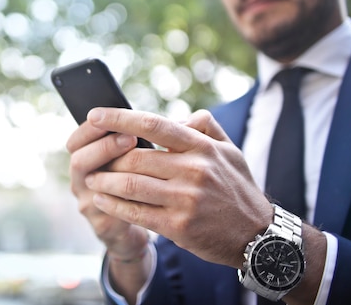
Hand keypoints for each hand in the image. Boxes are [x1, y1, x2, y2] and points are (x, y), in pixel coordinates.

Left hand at [83, 108, 272, 268]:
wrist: (259, 236)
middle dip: (107, 157)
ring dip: (104, 182)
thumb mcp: (229, 149)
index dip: (120, 118)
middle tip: (92, 157)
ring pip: (131, 185)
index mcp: (202, 147)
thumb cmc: (237, 188)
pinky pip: (136, 212)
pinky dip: (113, 206)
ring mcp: (186, 200)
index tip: (94, 114)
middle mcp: (194, 170)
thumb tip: (175, 117)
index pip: (154, 125)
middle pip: (135, 157)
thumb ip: (203, 126)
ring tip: (91, 179)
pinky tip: (101, 201)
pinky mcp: (178, 226)